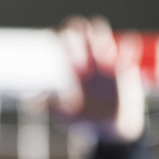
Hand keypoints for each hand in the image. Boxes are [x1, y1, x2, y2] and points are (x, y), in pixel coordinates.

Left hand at [54, 15, 144, 141]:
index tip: (56, 38)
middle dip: (77, 28)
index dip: (56, 36)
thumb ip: (47, 108)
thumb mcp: (63, 117)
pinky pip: (129, 50)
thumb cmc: (85, 121)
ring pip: (102, 34)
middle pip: (80, 32)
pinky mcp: (126, 68)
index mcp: (71, 69)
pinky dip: (128, 47)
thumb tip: (29, 100)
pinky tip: (125, 49)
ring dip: (100, 32)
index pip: (60, 42)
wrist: (112, 129)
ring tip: (100, 46)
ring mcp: (107, 63)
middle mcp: (87, 61)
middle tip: (78, 34)